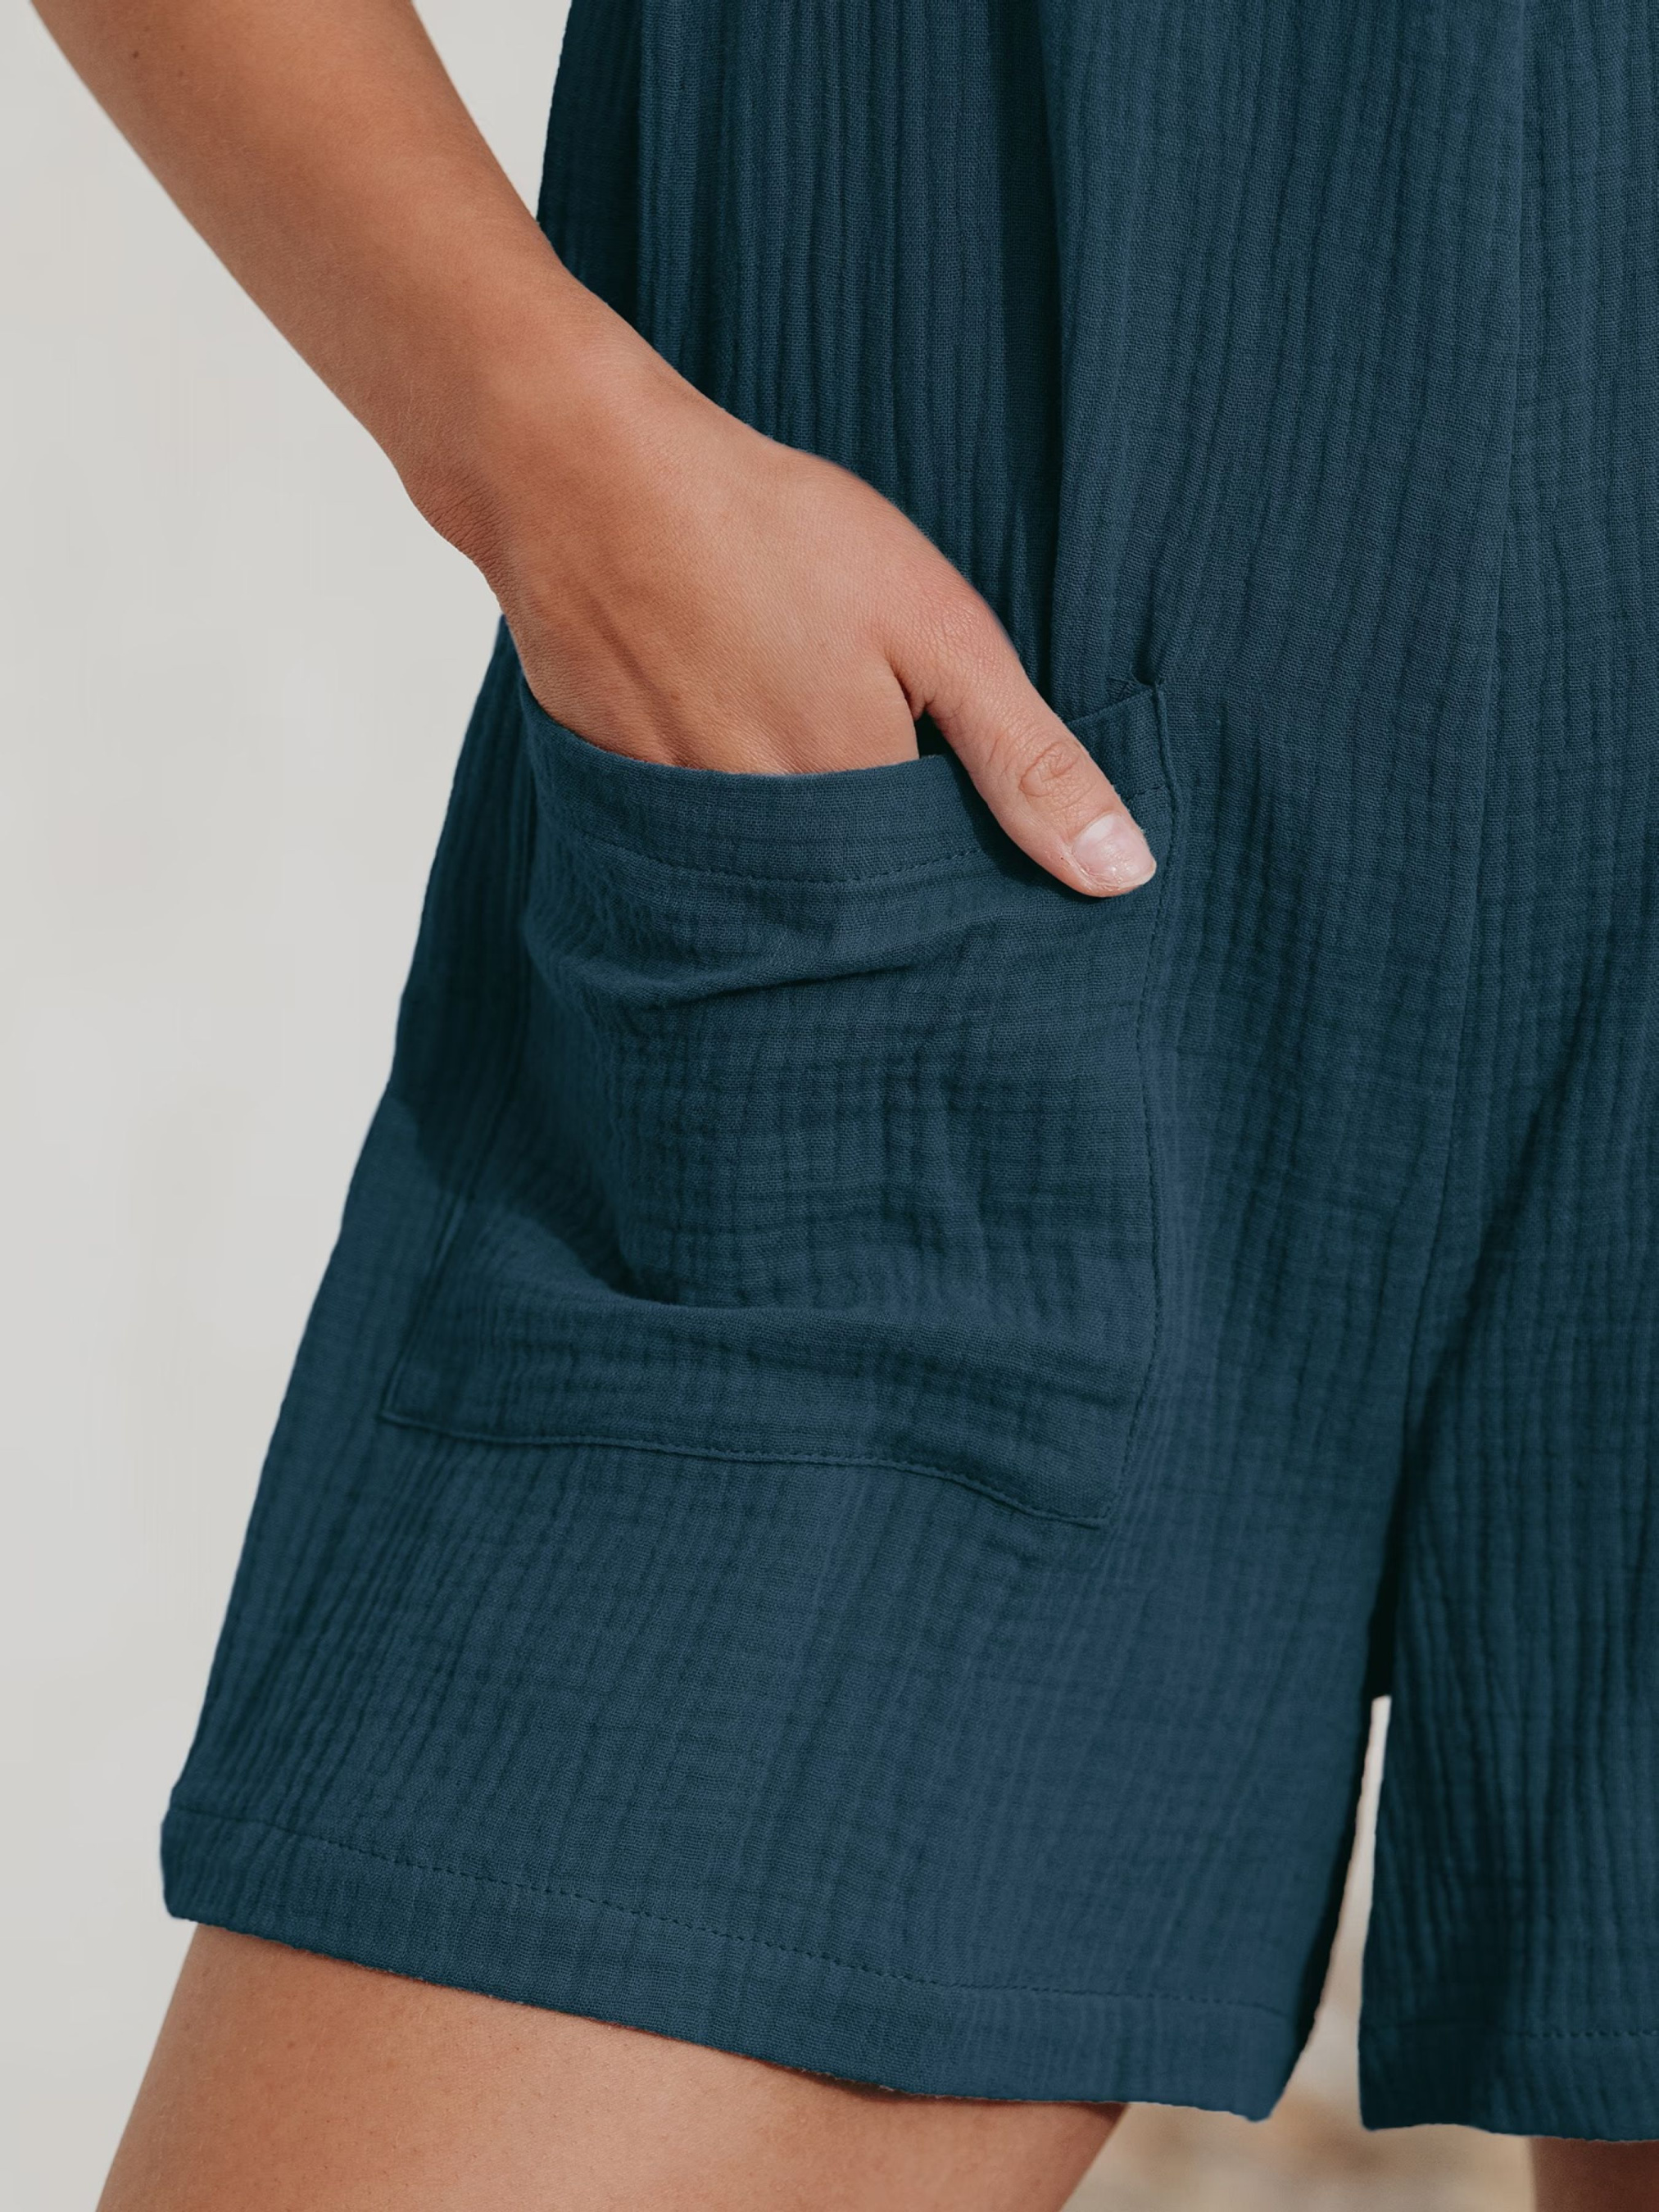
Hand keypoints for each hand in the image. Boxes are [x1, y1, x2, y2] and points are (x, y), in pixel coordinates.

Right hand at [442, 311, 1156, 897]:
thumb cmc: (766, 532)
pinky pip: (694, 860)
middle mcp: (767, 859)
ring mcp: (683, 841)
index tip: (967, 832)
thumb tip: (1121, 874)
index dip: (960, 877)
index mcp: (857, 819)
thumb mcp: (935, 628)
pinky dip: (724, 828)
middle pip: (849, 917)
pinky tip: (725, 739)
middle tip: (872, 772)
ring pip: (771, 892)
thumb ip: (1024, 758)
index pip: (934, 908)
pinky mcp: (622, 812)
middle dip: (880, 879)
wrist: (577, 478)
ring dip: (800, 858)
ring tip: (795, 748)